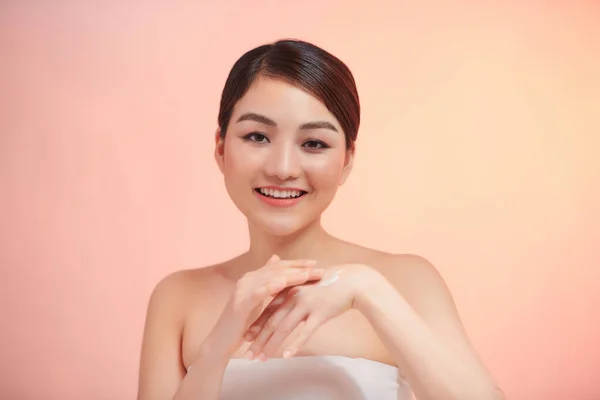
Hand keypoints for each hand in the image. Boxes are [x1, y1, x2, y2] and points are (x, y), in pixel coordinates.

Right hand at [198, 255, 324, 361]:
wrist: (222, 340)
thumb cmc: (242, 322)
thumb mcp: (258, 302)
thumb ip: (268, 283)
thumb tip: (277, 263)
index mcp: (253, 278)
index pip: (278, 266)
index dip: (297, 264)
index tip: (315, 264)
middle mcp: (248, 279)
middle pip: (277, 269)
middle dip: (299, 268)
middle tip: (318, 268)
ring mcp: (243, 289)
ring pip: (270, 278)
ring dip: (290, 276)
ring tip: (307, 275)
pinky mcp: (240, 303)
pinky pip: (257, 292)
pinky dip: (270, 286)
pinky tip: (283, 284)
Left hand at [243, 264, 370, 359]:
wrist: (352, 281)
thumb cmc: (330, 284)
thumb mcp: (307, 286)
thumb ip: (293, 295)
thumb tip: (281, 308)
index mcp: (289, 290)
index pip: (268, 311)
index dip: (256, 326)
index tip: (246, 339)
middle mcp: (294, 296)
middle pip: (272, 321)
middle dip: (258, 339)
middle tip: (248, 354)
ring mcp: (306, 304)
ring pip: (284, 328)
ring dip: (271, 345)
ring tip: (262, 358)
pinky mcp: (320, 313)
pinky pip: (305, 332)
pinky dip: (294, 344)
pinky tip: (286, 356)